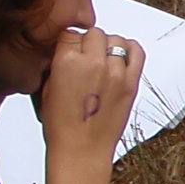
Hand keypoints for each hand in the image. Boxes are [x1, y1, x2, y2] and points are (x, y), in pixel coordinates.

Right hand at [39, 26, 142, 165]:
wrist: (81, 150)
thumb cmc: (62, 127)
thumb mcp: (46, 89)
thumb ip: (58, 64)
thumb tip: (68, 51)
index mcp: (67, 62)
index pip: (70, 32)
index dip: (69, 41)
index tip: (70, 49)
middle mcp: (93, 63)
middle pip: (94, 33)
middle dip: (88, 43)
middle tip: (85, 57)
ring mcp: (115, 73)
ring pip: (117, 40)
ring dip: (108, 46)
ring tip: (102, 60)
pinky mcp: (131, 83)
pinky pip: (138, 53)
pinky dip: (130, 50)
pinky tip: (122, 57)